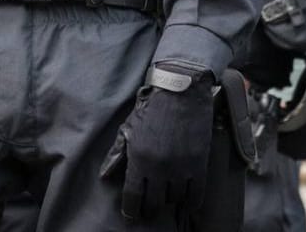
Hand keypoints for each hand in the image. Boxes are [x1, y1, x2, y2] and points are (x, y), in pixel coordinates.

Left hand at [101, 68, 216, 221]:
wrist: (181, 91)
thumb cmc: (151, 108)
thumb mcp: (128, 129)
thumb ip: (117, 155)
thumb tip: (105, 176)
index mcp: (139, 160)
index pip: (133, 197)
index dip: (131, 210)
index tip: (131, 214)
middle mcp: (160, 168)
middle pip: (154, 204)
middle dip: (149, 210)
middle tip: (148, 210)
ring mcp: (181, 168)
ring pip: (175, 199)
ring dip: (170, 200)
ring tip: (166, 197)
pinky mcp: (199, 164)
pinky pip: (196, 194)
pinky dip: (191, 201)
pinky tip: (187, 202)